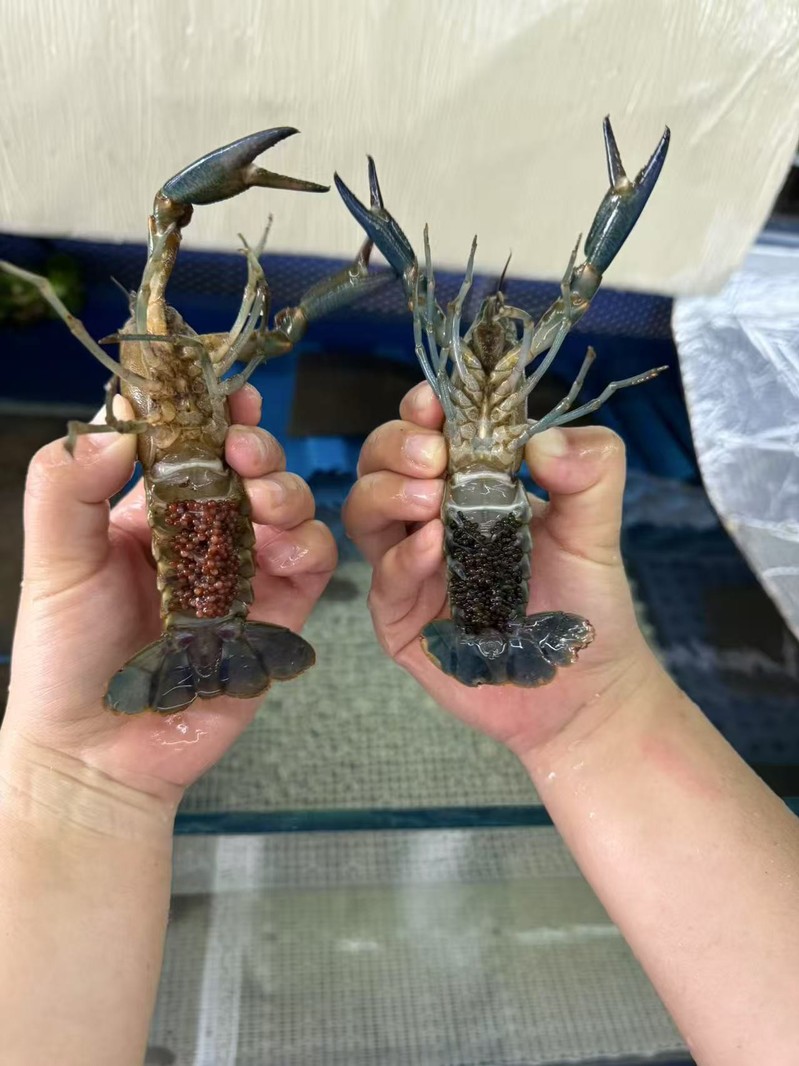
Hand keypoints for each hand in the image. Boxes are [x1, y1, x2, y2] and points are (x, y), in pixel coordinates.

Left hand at [2, 385, 335, 802]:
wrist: (95, 752)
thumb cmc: (65, 657)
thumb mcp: (54, 559)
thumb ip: (68, 486)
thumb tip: (116, 420)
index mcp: (151, 510)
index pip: (188, 443)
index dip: (208, 409)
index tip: (219, 387)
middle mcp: (204, 533)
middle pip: (250, 468)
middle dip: (256, 445)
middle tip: (244, 447)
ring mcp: (244, 571)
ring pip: (289, 506)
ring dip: (285, 489)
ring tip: (262, 497)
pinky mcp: (275, 613)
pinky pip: (310, 563)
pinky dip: (308, 544)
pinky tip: (286, 546)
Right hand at [343, 381, 669, 756]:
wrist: (583, 692)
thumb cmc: (585, 606)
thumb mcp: (597, 529)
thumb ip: (592, 472)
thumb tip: (543, 439)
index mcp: (470, 487)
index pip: (429, 433)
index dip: (421, 412)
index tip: (433, 402)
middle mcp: (430, 520)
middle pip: (380, 463)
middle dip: (395, 447)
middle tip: (432, 456)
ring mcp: (409, 569)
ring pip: (364, 512)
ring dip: (388, 493)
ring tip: (429, 497)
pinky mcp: (400, 618)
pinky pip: (383, 578)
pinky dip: (405, 557)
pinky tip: (434, 551)